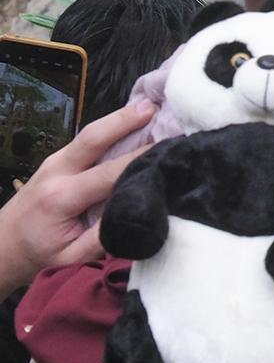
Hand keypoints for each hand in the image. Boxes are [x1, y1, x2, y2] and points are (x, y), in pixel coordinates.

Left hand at [0, 102, 155, 295]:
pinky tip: (129, 120)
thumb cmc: (40, 253)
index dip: (140, 158)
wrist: (2, 244)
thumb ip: (103, 238)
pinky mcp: (57, 159)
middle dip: (124, 120)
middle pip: (93, 138)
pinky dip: (110, 127)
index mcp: (62, 197)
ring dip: (119, 118)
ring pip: (89, 134)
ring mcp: (54, 162)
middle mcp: (57, 172)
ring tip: (149, 105)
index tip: (168, 148)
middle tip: (154, 107)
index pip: (110, 173)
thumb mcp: (72, 257)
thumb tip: (137, 215)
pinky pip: (86, 140)